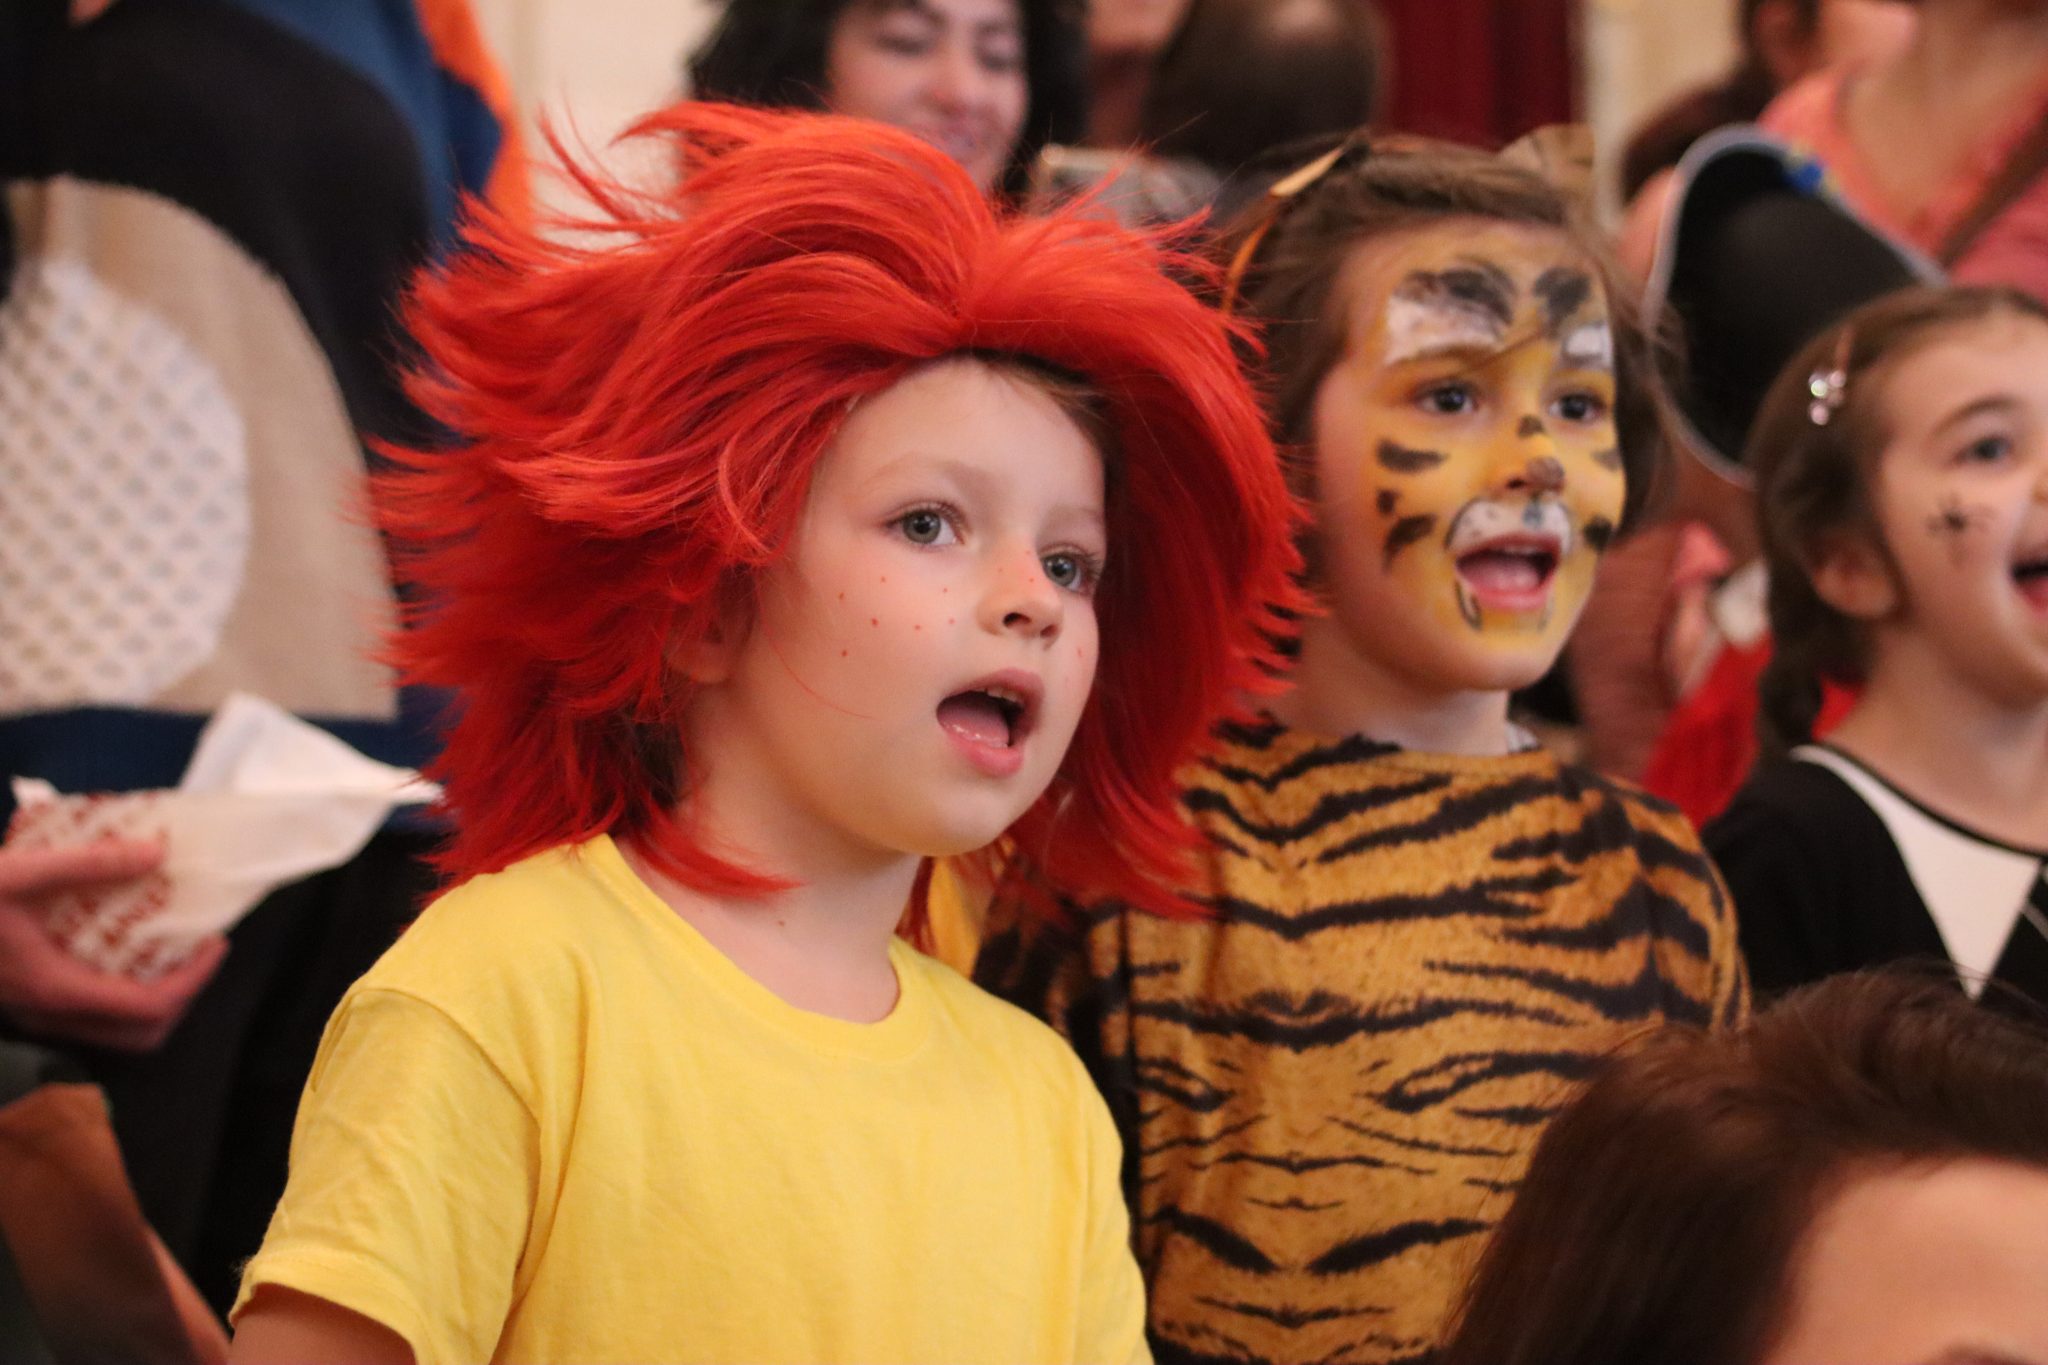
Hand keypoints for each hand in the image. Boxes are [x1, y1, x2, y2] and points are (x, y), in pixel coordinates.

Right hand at [0, 838, 227, 1050]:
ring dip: (154, 997)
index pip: (150, 1006)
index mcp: (57, 986)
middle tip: (198, 949)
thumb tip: (157, 851)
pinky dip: (121, 991)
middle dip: (183, 995)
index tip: (214, 942)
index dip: (195, 979)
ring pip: (116, 1031)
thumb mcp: (17, 872)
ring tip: (169, 947)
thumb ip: (89, 863)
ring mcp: (37, 1014)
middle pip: (143, 1034)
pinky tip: (123, 947)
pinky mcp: (27, 1003)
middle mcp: (51, 1012)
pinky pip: (91, 1015)